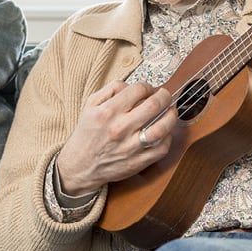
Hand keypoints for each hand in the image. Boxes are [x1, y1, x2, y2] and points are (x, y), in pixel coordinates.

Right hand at [56, 81, 175, 195]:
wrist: (80, 165)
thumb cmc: (87, 133)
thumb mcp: (91, 105)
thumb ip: (111, 89)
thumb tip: (132, 85)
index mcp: (108, 112)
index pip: (138, 90)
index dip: (148, 86)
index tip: (149, 89)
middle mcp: (120, 129)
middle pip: (153, 105)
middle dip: (164, 96)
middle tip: (165, 95)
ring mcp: (130, 147)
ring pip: (161, 128)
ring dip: (171, 116)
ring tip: (171, 111)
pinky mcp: (137, 162)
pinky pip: (161, 149)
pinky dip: (168, 138)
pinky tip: (165, 133)